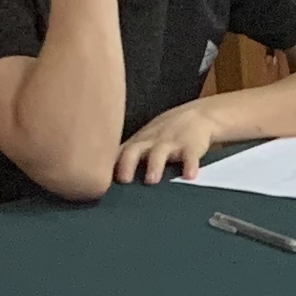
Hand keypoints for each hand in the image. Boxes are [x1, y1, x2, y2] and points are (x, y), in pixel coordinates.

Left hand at [111, 101, 229, 182]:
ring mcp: (171, 144)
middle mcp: (150, 142)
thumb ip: (126, 156)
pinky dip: (190, 165)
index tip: (97, 181)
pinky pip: (190, 156)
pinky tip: (189, 176)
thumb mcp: (143, 140)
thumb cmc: (164, 134)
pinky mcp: (191, 146)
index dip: (105, 165)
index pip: (116, 154)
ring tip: (151, 180)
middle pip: (134, 150)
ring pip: (160, 153)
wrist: (198, 115)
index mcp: (136, 143)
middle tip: (123, 180)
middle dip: (126, 164)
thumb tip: (103, 179)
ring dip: (154, 165)